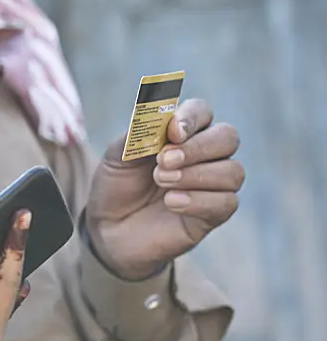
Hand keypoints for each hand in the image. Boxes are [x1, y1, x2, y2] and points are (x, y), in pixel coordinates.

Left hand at [85, 98, 243, 279]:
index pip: (202, 112)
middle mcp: (203, 155)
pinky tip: (171, 203)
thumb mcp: (117, 156)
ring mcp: (211, 185)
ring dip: (196, 175)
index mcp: (181, 133)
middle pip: (227, 137)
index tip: (172, 132)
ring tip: (161, 181)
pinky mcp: (212, 214)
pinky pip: (227, 202)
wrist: (109, 229)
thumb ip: (137, 135)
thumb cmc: (116, 186)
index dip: (191, 118)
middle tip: (163, 161)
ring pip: (233, 171)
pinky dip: (198, 201)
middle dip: (197, 147)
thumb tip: (156, 115)